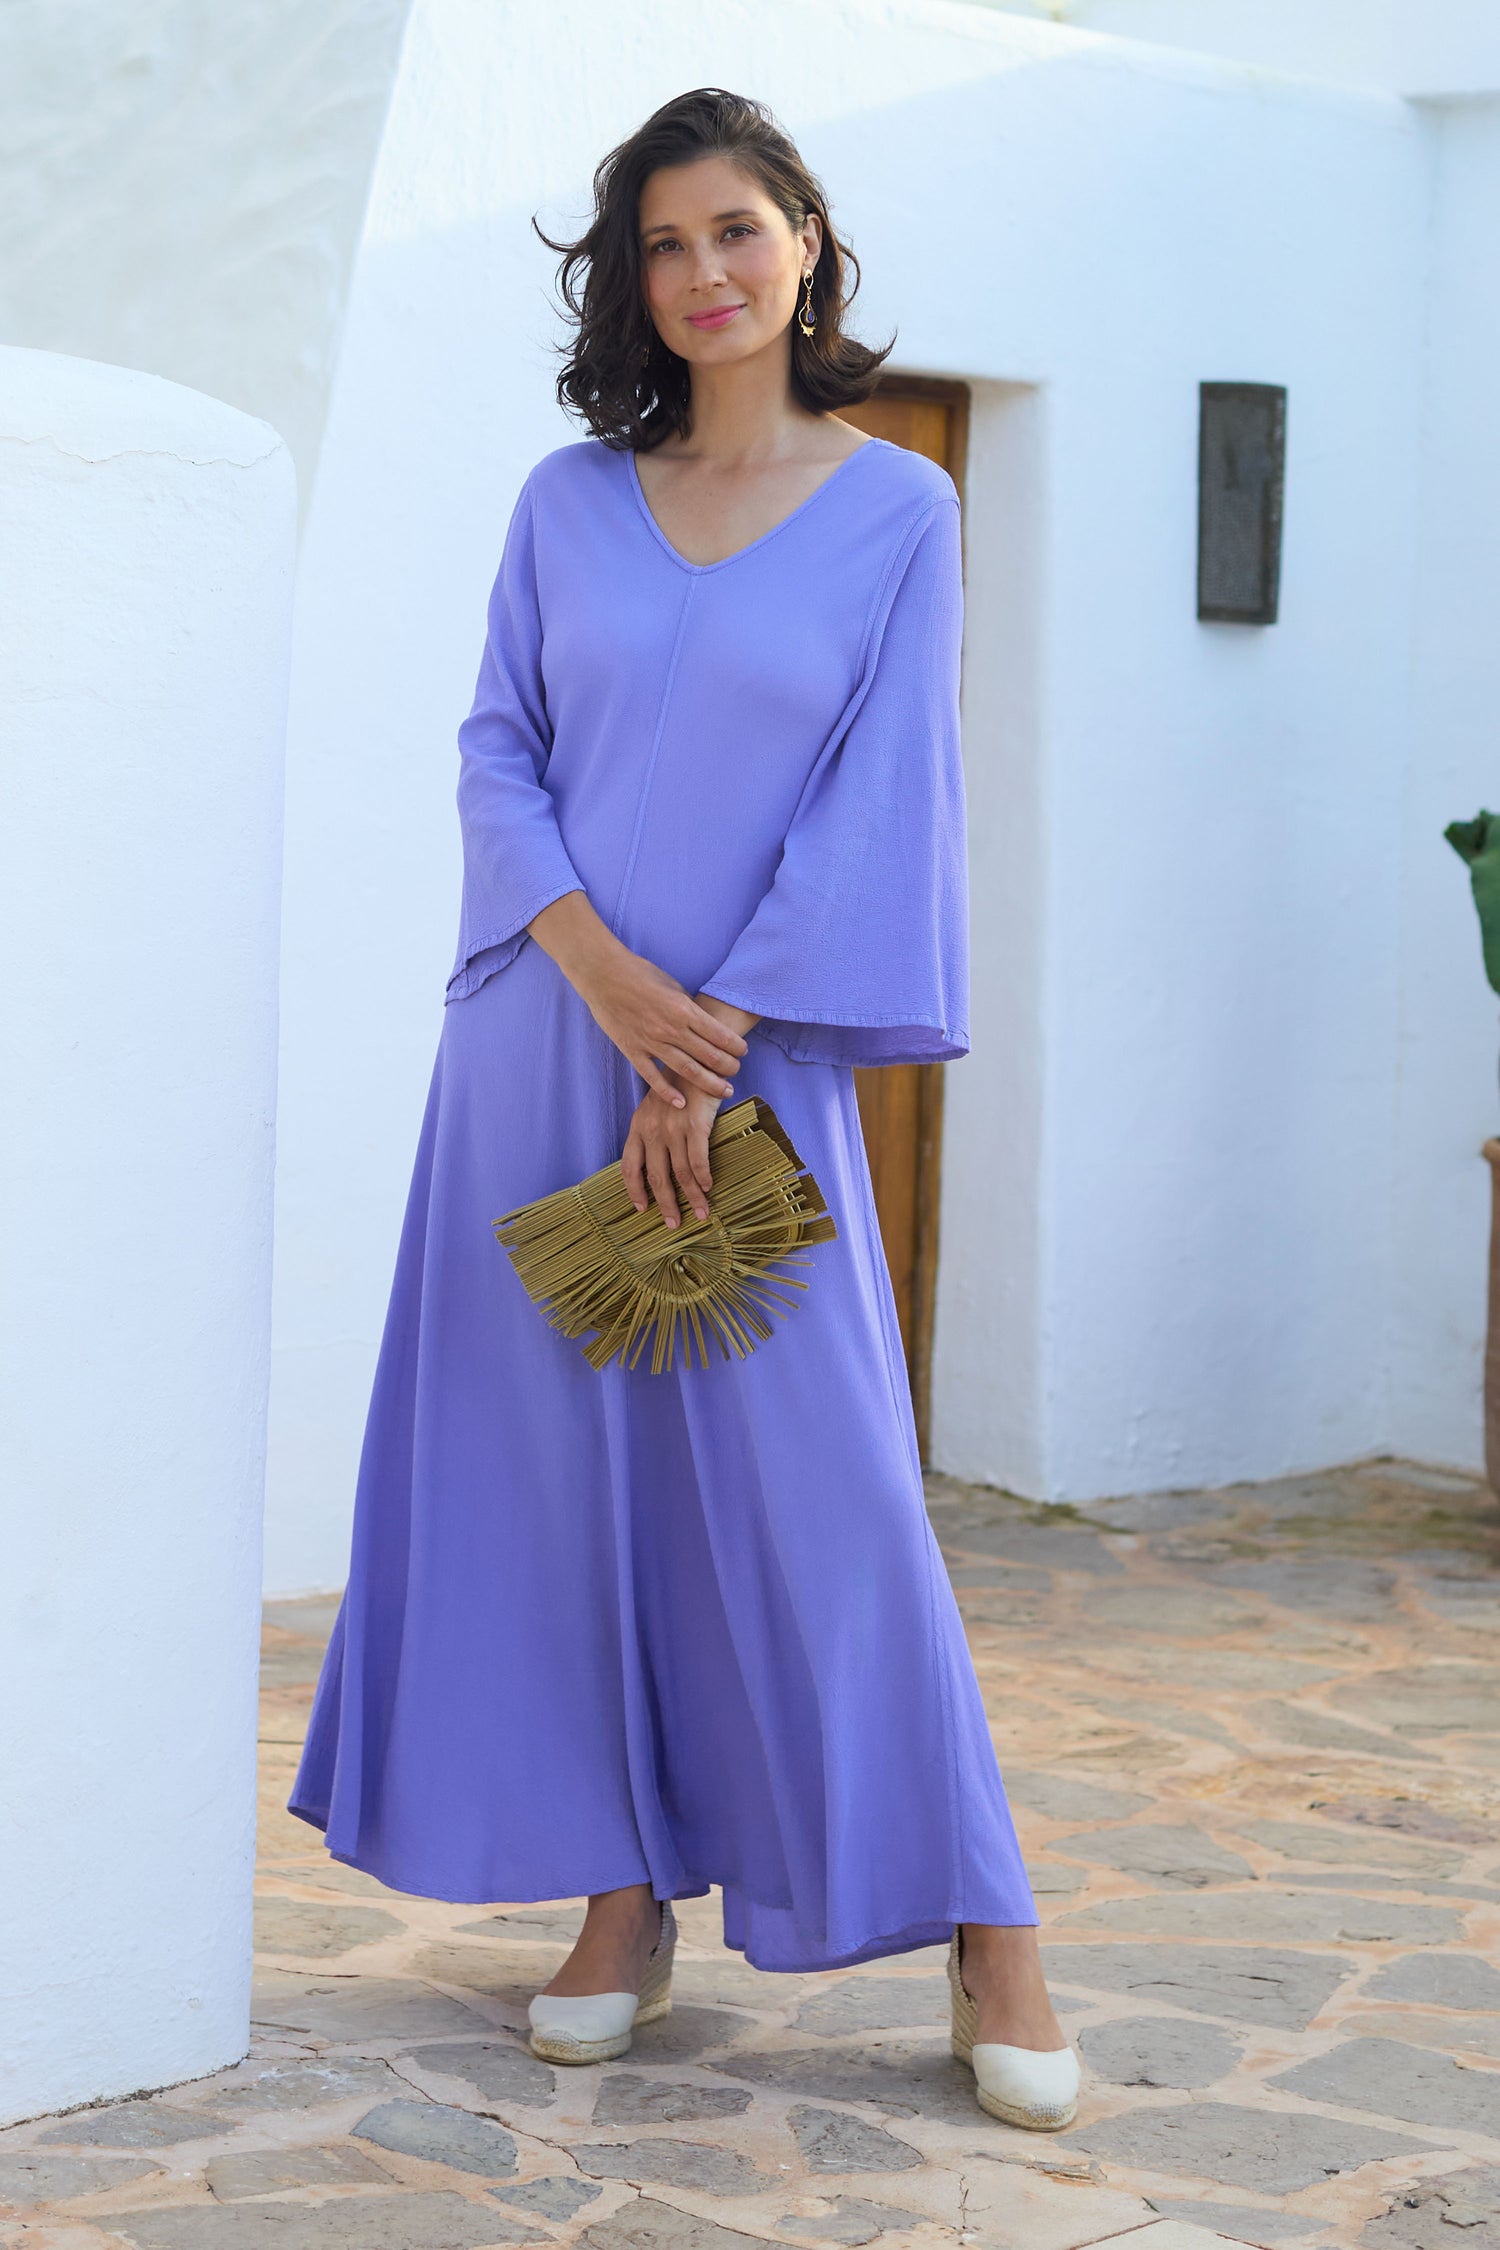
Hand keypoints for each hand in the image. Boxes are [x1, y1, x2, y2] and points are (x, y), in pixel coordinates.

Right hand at [529, 893, 746, 1104]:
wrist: (603, 975)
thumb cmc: (640, 974)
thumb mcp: (673, 986)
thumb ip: (689, 1008)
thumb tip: (704, 1023)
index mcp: (684, 1009)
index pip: (720, 1035)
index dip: (736, 1047)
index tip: (743, 1052)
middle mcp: (671, 1029)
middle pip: (709, 1056)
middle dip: (729, 1067)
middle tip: (736, 1073)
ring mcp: (651, 1042)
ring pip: (687, 1071)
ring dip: (709, 1083)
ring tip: (724, 1091)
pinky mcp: (632, 1051)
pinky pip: (652, 1077)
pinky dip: (667, 1092)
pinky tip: (681, 1103)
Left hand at [622, 1080, 721, 1227]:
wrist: (698, 1059)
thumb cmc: (680, 1085)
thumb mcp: (655, 1107)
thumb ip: (652, 1132)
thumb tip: (658, 1164)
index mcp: (638, 1126)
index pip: (630, 1166)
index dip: (635, 1191)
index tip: (642, 1209)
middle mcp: (652, 1130)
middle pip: (656, 1177)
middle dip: (666, 1204)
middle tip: (674, 1224)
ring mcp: (673, 1128)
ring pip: (681, 1174)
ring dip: (692, 1198)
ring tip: (701, 1214)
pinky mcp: (695, 1125)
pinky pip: (698, 1160)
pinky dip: (704, 1178)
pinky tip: (709, 1187)